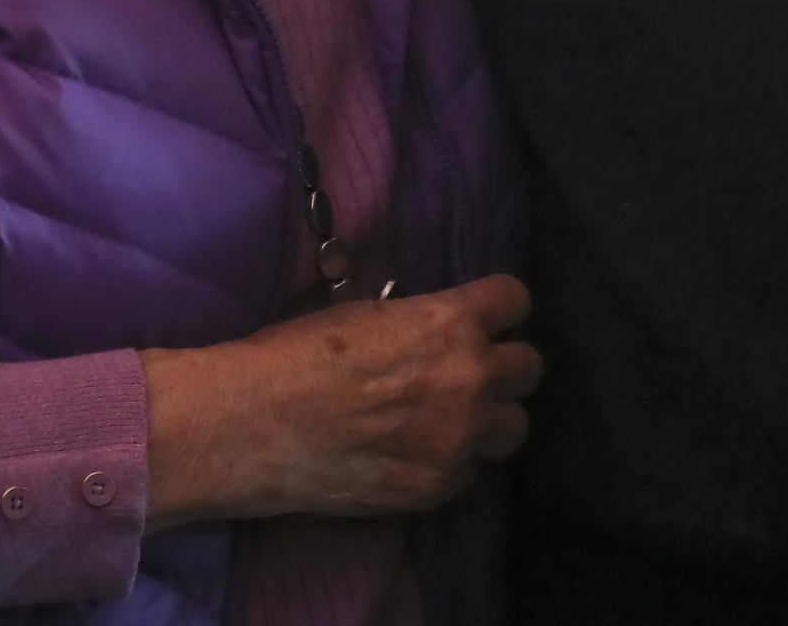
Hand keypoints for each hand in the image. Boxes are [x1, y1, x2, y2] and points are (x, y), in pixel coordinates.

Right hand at [143, 275, 542, 526]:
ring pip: (515, 428)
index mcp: (450, 321)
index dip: (499, 307)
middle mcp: (471, 379)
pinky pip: (472, 472)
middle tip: (469, 373)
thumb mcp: (362, 314)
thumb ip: (415, 322)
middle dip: (503, 367)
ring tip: (453, 420)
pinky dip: (454, 462)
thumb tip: (425, 326)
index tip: (484, 316)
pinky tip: (418, 454)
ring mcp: (459, 440)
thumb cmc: (295, 354)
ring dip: (490, 420)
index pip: (515, 300)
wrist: (257, 424)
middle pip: (530, 368)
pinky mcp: (438, 488)